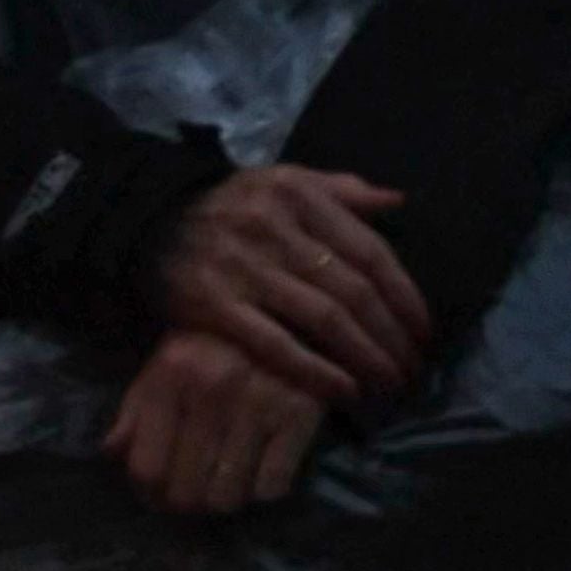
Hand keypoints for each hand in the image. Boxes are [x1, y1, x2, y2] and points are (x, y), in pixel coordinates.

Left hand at [106, 328, 326, 515]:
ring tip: (230, 476)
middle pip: (186, 492)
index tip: (164, 489)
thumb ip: (135, 411)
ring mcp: (263, 397)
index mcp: (173, 373)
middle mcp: (216, 384)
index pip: (147, 470)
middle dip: (189, 501)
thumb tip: (113, 452)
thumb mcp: (166, 366)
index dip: (151, 493)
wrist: (293, 313)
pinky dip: (267, 486)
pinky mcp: (304, 409)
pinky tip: (264, 463)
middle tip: (199, 486)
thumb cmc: (218, 346)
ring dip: (227, 497)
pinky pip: (273, 486)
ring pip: (228, 497)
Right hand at [151, 165, 427, 405]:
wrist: (147, 218)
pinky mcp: (214, 307)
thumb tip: (397, 202)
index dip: (404, 294)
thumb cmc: (231, 202)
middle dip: (391, 333)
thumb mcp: (286, 179)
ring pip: (323, 319)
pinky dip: (314, 371)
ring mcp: (246, 270)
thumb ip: (343, 190)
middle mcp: (278, 231)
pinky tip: (344, 390)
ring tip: (388, 382)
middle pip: (352, 290)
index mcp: (302, 198)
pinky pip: (275, 344)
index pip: (370, 251)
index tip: (424, 328)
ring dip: (364, 355)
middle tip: (412, 366)